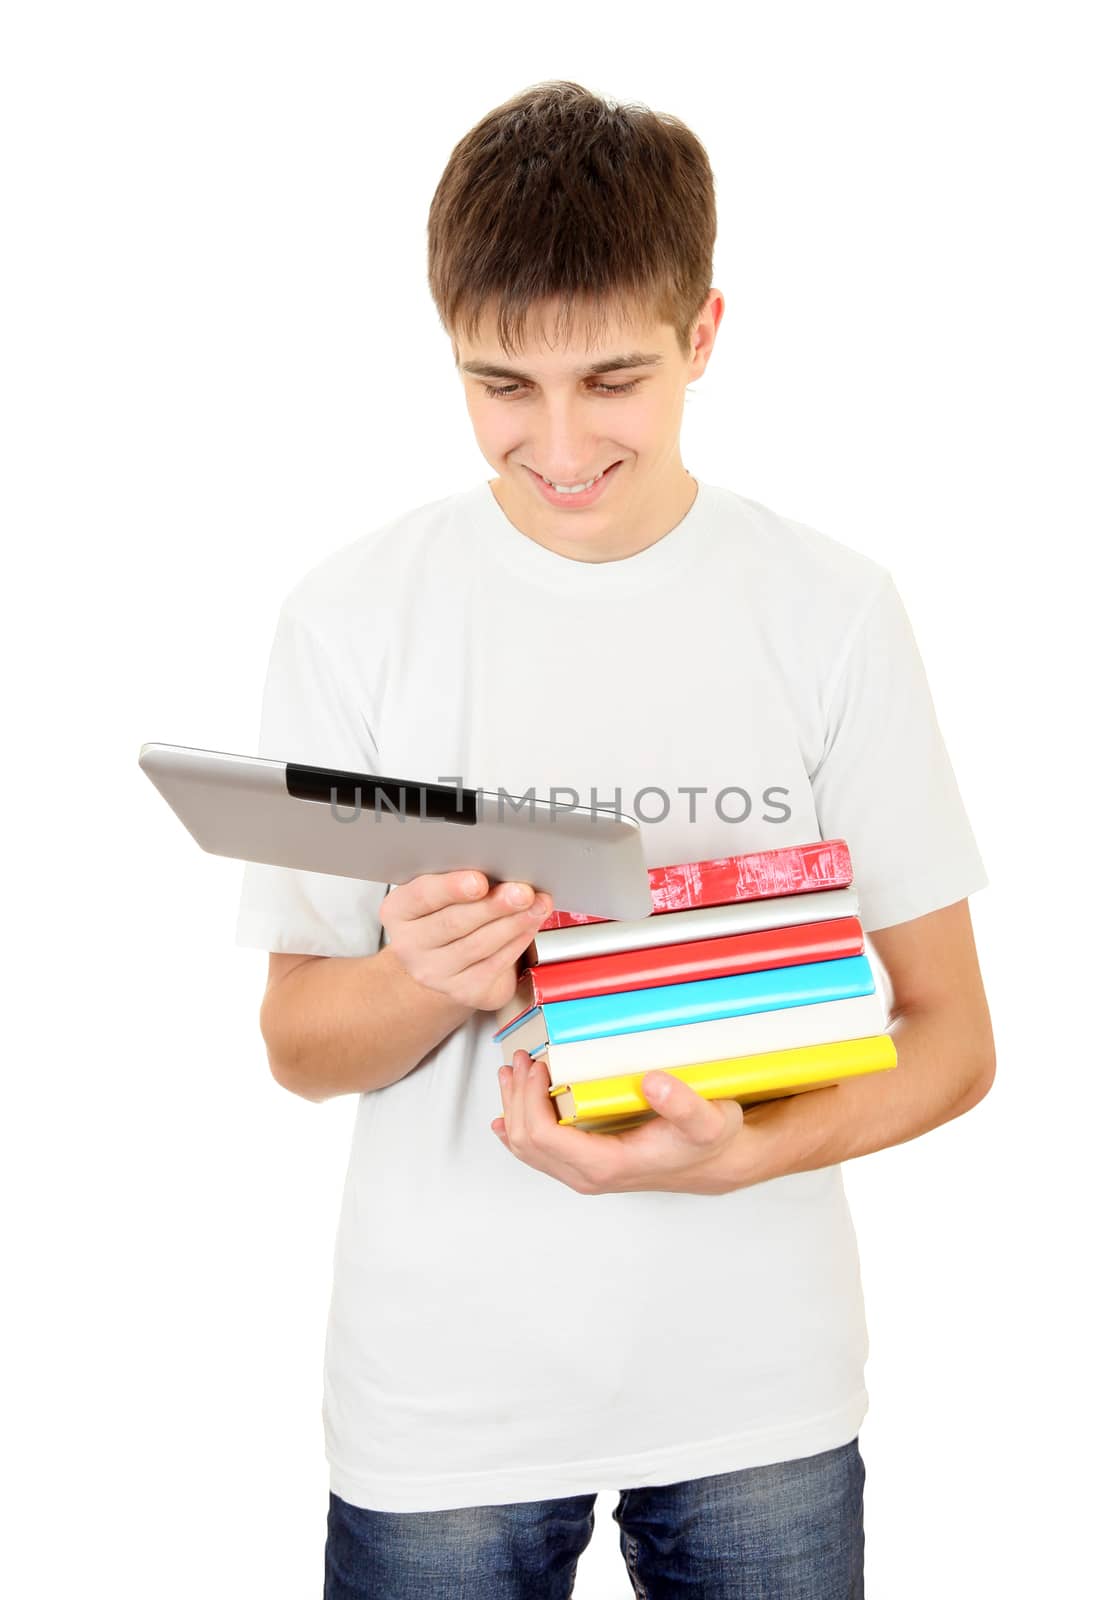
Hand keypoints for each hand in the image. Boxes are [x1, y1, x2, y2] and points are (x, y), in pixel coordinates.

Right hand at [379, 871, 552, 1011]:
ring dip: (514, 922)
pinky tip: (530, 925)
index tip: (479, 881)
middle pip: (454, 922)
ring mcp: (434, 972)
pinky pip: (495, 964)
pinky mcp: (462, 991)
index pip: (423, 896)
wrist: (442, 962)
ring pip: (479, 944)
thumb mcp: (443, 893)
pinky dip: (518, 941)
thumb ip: (463, 879)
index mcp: (399, 911)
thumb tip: (504, 869)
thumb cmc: (446, 915)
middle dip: (494, 905)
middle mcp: (410, 945)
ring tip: (537, 905)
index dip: (452, 888)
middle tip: (522, 891)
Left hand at [492, 1049, 756, 1194]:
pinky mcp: (585, 1164)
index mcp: (607, 1165)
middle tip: (522, 1060)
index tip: (538, 1066)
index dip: (530, 1099)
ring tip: (513, 1073)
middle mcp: (588, 1175)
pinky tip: (507, 1117)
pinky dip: (520, 1128)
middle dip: (516, 1098)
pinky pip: (539, 1152)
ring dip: (515, 1108)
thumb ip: (682, 1104)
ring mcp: (584, 1172)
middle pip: (527, 1141)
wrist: (715, 1162)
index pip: (544, 1137)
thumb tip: (653, 1082)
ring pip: (528, 1147)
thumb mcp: (708, 1120)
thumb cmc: (708, 1141)